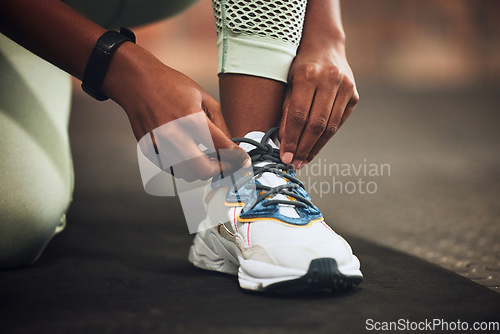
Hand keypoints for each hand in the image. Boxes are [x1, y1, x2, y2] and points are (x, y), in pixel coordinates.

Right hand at [104, 42, 248, 180]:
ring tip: (208, 158)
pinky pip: (172, 169)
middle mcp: (174, 134)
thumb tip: (231, 145)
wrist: (137, 82)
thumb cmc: (170, 85)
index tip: (242, 159)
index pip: (221, 147)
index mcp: (191, 118)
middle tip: (227, 164)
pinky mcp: (149, 150)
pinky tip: (189, 154)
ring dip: (202, 170)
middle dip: (221, 170)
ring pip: (187, 174)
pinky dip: (185, 167)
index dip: (236, 157)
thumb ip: (219, 123)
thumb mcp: (203, 97)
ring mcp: (159, 145)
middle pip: (204, 169)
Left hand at [279, 40, 358, 168]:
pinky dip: (326, 137)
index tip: (284, 156)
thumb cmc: (299, 66)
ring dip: (315, 147)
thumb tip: (284, 142)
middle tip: (293, 163)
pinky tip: (314, 148)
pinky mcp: (354, 95)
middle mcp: (330, 80)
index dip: (292, 139)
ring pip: (330, 126)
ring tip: (303, 160)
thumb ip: (286, 110)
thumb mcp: (287, 83)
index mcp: (308, 75)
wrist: (326, 46)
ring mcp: (346, 87)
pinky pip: (338, 122)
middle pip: (316, 124)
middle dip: (304, 148)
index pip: (299, 115)